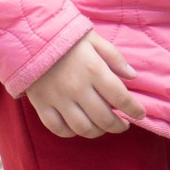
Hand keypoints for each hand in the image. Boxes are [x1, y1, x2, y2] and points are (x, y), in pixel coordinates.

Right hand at [26, 32, 143, 137]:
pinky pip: (58, 129)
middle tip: (123, 124)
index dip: (134, 109)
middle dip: (118, 126)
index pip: (120, 97)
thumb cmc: (66, 37)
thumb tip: (132, 76)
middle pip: (103, 118)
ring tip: (104, 127)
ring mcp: (58, 99)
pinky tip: (79, 127)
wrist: (29, 36)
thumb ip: (115, 58)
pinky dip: (71, 133)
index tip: (140, 114)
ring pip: (82, 128)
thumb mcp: (95, 39)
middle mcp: (77, 88)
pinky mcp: (41, 105)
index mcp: (94, 70)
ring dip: (98, 132)